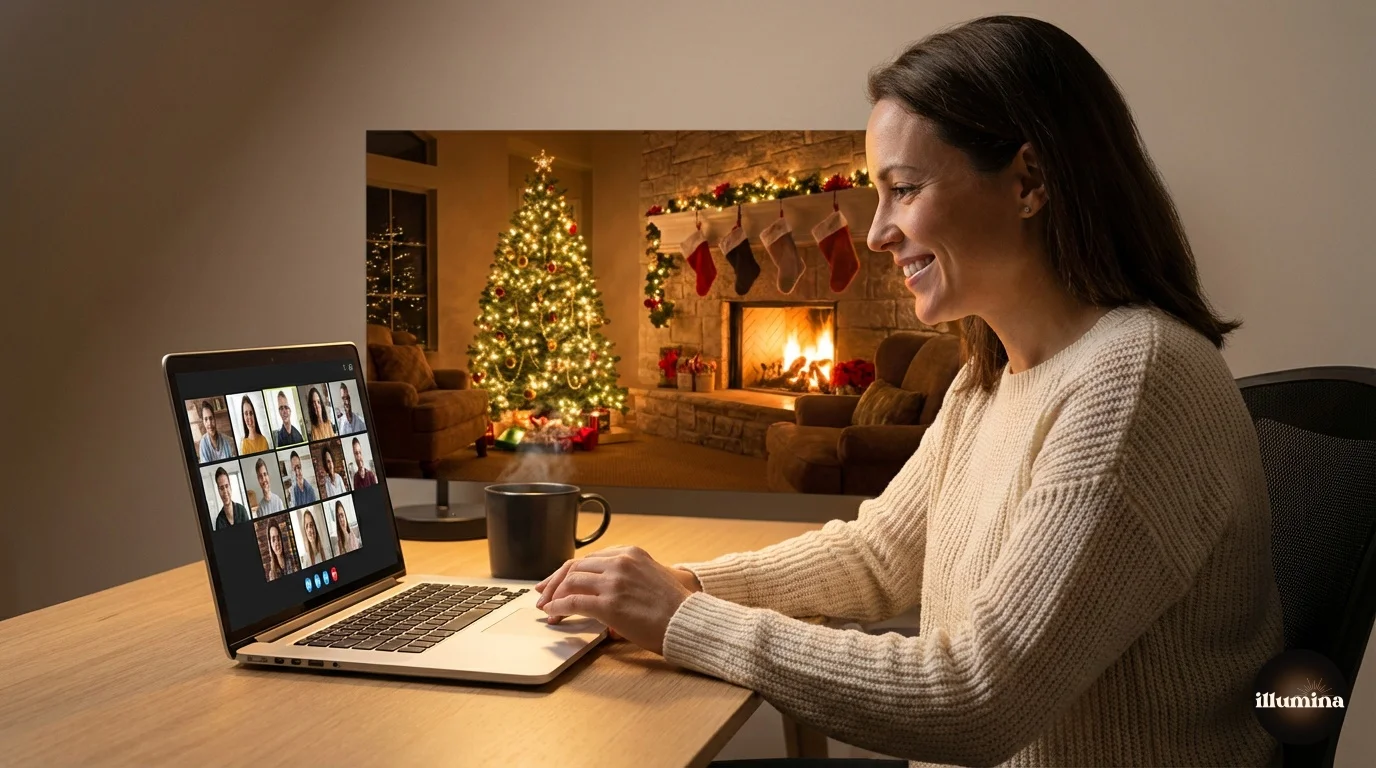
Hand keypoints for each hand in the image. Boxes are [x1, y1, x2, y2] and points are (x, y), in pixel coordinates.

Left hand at [534, 546, 696, 655]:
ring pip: (570, 581)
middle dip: (554, 582)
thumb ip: (627, 579)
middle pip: (574, 566)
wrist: (689, 621)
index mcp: (630, 553)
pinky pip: (573, 602)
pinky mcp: (609, 604)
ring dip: (553, 596)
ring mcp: (613, 582)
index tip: (556, 581)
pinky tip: (553, 615)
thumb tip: (606, 594)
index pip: (588, 558)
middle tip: (542, 595)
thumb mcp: (651, 578)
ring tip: (546, 609)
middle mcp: (620, 562)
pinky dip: (558, 608)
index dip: (568, 570)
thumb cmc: (675, 607)